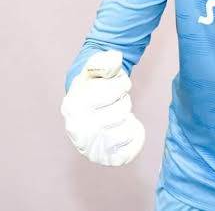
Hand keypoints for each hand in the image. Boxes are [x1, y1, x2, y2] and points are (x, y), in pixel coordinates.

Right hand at [60, 50, 144, 165]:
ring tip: (118, 115)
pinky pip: (127, 154)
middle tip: (115, 101)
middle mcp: (78, 128)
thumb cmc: (94, 84)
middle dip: (124, 102)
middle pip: (121, 111)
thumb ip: (105, 61)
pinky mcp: (103, 158)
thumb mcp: (96, 66)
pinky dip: (135, 140)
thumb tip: (116, 60)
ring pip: (125, 131)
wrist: (84, 107)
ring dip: (128, 119)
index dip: (121, 85)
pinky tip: (130, 129)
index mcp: (75, 104)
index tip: (115, 85)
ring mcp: (89, 146)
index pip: (114, 91)